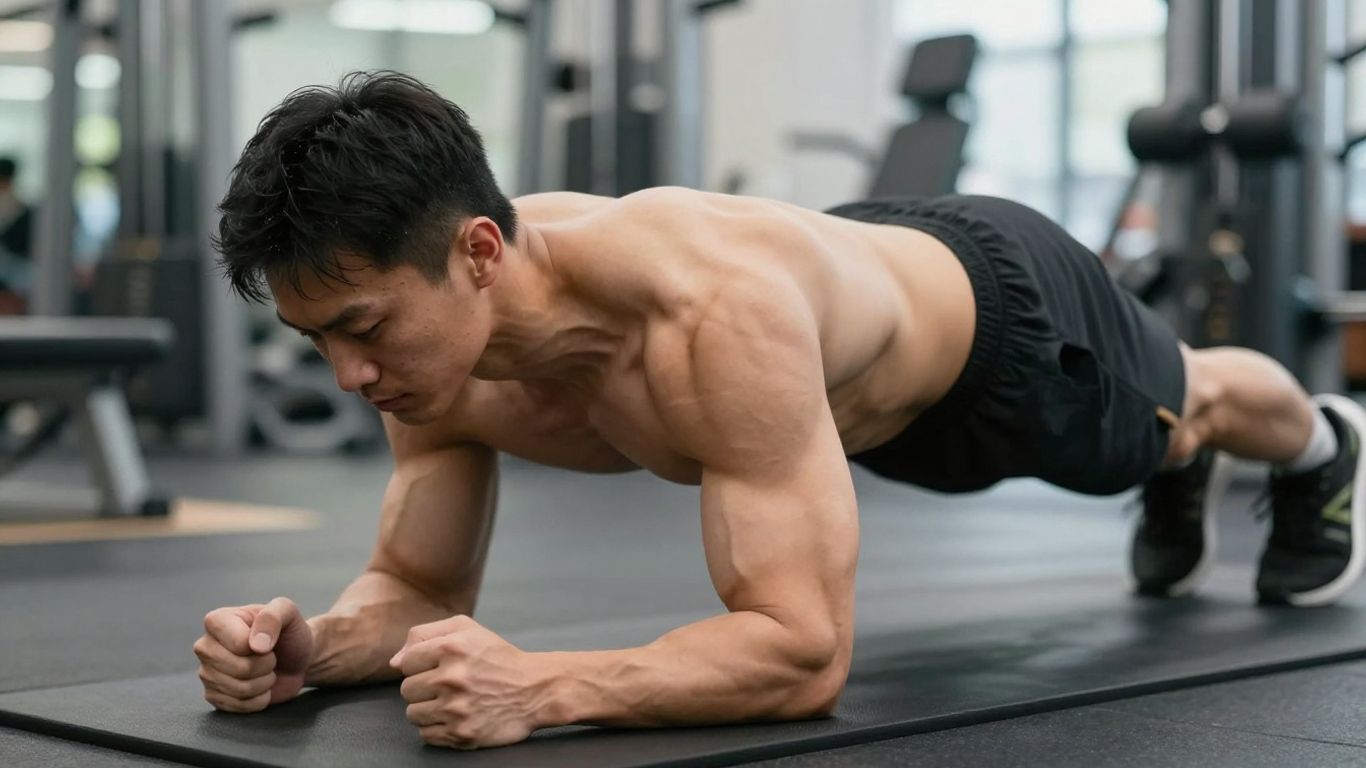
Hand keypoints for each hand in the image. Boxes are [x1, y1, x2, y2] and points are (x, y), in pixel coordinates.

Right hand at [194, 597, 313, 712]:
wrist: (295, 659)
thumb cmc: (289, 632)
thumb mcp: (288, 611)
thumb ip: (273, 616)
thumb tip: (256, 645)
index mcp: (217, 621)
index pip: (240, 644)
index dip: (263, 646)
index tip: (269, 640)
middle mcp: (205, 646)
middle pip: (240, 669)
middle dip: (266, 665)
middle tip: (270, 656)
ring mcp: (206, 673)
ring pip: (240, 689)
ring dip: (265, 682)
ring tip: (266, 670)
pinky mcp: (214, 696)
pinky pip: (239, 706)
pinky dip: (259, 699)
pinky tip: (261, 686)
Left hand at [391, 615, 544, 748]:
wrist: (534, 690)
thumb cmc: (498, 658)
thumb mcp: (467, 630)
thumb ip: (425, 634)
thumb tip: (394, 662)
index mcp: (451, 648)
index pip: (406, 662)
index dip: (421, 665)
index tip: (439, 668)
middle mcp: (451, 678)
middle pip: (406, 690)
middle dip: (423, 688)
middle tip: (447, 686)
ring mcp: (456, 709)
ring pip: (413, 714)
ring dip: (428, 709)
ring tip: (451, 702)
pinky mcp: (461, 734)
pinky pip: (426, 735)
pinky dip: (437, 728)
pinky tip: (456, 717)